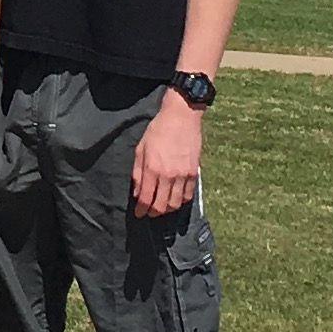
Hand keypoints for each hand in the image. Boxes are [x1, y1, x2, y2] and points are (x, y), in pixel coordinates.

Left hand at [131, 91, 204, 222]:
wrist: (181, 117)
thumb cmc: (158, 130)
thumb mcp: (141, 149)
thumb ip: (138, 173)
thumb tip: (137, 193)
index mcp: (152, 169)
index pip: (146, 199)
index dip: (141, 210)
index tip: (139, 214)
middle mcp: (168, 176)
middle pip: (161, 206)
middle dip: (153, 213)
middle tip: (149, 213)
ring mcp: (183, 175)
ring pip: (176, 204)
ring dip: (167, 209)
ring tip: (161, 208)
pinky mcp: (194, 173)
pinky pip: (189, 195)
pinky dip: (181, 201)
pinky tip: (175, 199)